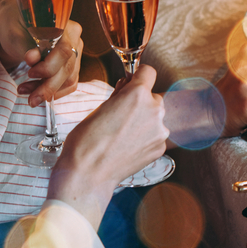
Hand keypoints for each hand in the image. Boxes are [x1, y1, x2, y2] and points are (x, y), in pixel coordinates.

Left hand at [0, 0, 82, 106]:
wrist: (18, 25)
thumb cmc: (16, 24)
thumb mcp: (16, 32)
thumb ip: (25, 45)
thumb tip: (32, 58)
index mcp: (67, 27)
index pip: (65, 51)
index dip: (49, 66)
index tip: (30, 73)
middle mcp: (76, 41)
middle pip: (69, 68)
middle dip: (49, 86)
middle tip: (30, 98)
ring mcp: (76, 54)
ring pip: (69, 79)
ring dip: (48, 90)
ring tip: (25, 92)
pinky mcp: (72, 66)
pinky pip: (69, 83)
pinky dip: (54, 92)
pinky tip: (36, 93)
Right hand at [47, 66, 167, 225]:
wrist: (88, 175)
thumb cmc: (86, 142)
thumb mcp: (99, 108)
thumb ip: (119, 95)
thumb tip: (127, 85)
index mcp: (137, 95)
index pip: (148, 72)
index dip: (139, 76)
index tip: (134, 81)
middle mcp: (154, 110)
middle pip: (152, 97)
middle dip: (140, 103)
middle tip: (120, 116)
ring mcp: (160, 130)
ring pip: (155, 117)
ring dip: (144, 121)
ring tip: (122, 135)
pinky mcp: (161, 147)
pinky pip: (155, 135)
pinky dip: (145, 138)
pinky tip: (128, 146)